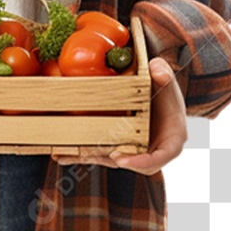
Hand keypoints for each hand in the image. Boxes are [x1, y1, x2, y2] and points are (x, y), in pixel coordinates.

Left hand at [52, 57, 187, 173]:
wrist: (156, 94)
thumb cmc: (164, 92)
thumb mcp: (167, 82)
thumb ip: (165, 75)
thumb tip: (156, 68)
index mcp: (169, 141)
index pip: (158, 158)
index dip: (141, 162)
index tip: (122, 159)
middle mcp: (150, 150)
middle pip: (130, 162)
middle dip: (109, 160)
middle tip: (90, 155)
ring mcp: (131, 149)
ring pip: (110, 159)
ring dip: (88, 157)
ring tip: (64, 155)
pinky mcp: (116, 145)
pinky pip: (99, 152)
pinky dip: (81, 153)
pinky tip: (61, 153)